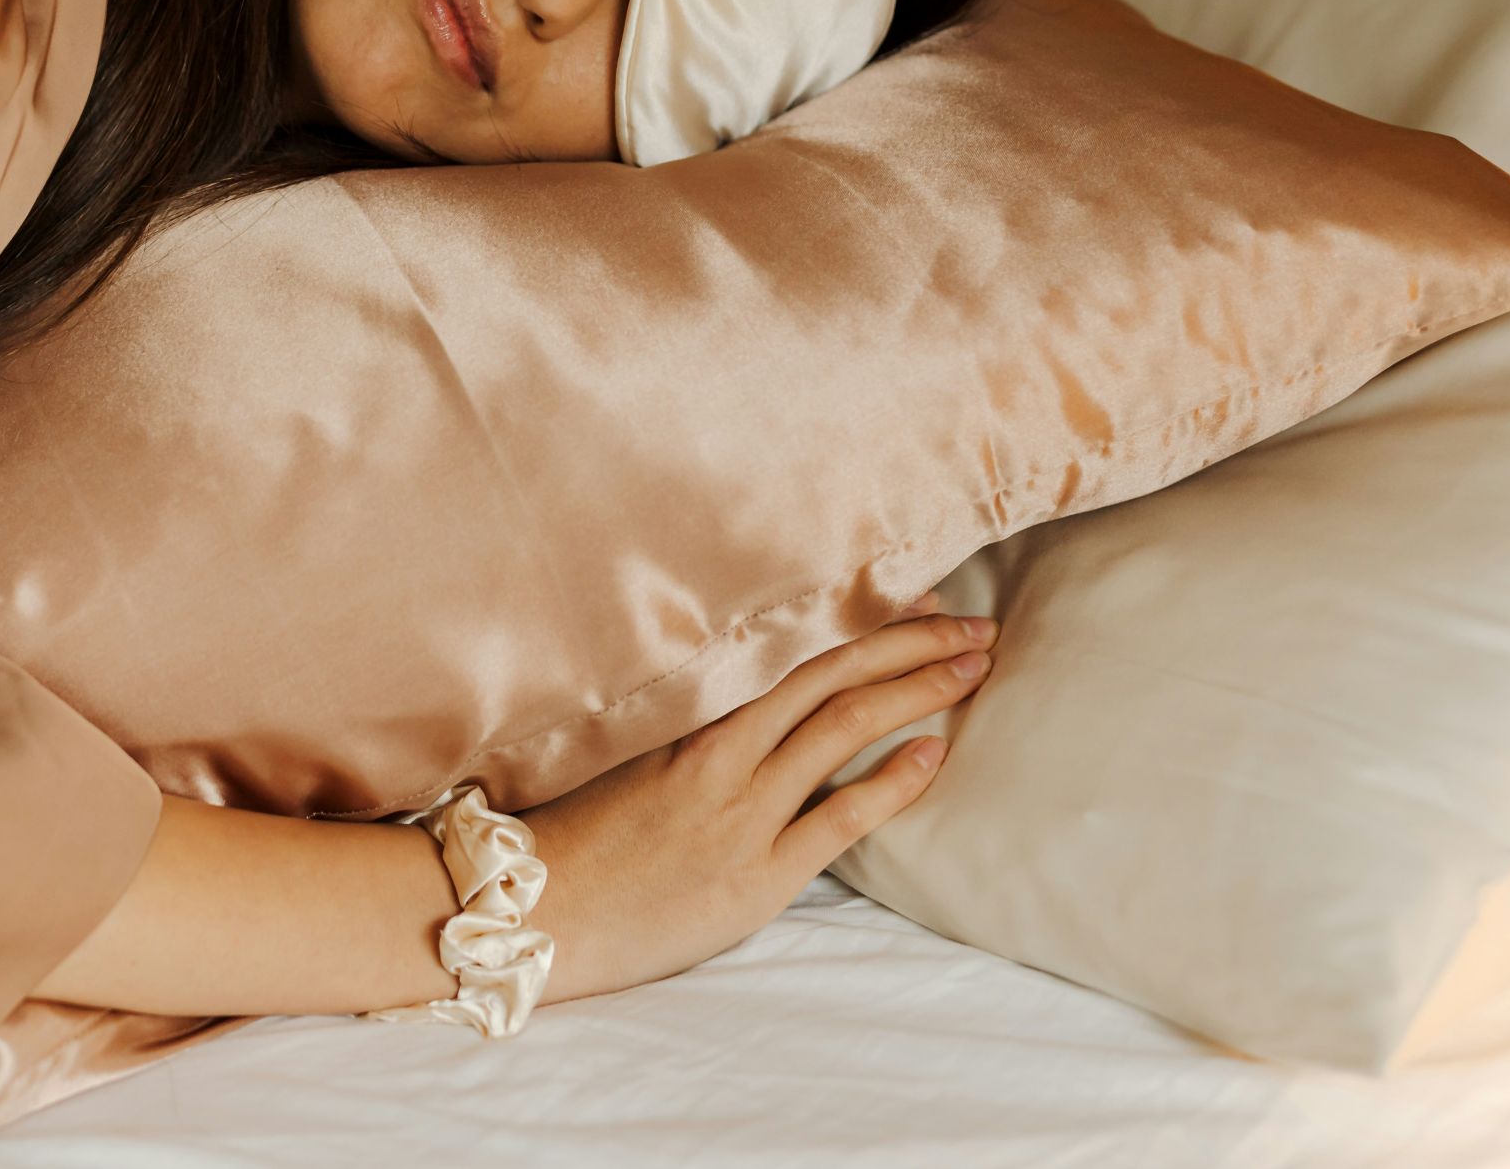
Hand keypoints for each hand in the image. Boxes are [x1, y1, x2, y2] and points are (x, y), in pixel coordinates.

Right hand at [516, 595, 995, 1003]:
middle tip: (974, 624)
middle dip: (914, 643)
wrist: (535, 913)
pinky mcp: (758, 875)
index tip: (919, 597)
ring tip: (973, 668)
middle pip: (835, 674)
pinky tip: (936, 753)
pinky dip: (894, 780)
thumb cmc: (574, 838)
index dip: (866, 620)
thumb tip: (752, 704)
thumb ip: (691, 729)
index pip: (796, 649)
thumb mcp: (627, 758)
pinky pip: (841, 817)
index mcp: (690, 715)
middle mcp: (723, 751)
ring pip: (846, 726)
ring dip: (919, 691)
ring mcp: (743, 810)